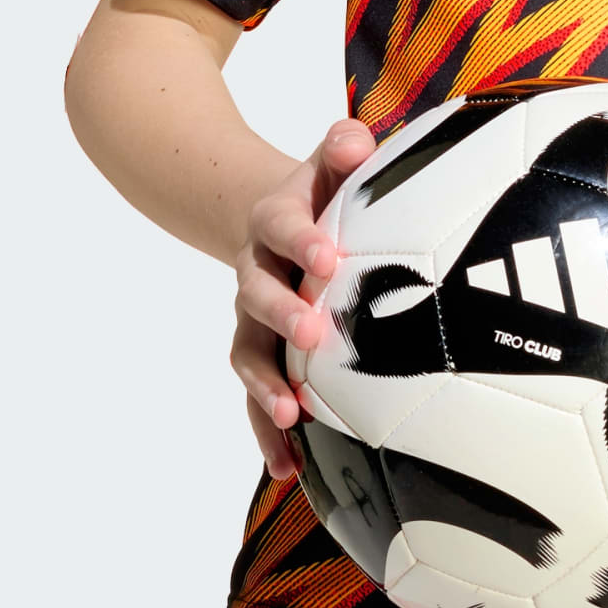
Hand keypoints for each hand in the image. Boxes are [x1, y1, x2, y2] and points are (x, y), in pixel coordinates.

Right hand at [231, 116, 374, 477]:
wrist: (269, 217)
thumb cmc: (320, 190)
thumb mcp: (329, 159)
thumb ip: (342, 146)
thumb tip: (357, 139)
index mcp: (276, 220)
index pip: (286, 227)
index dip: (304, 241)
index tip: (330, 258)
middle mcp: (257, 271)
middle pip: (259, 295)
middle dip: (285, 315)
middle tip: (315, 335)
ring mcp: (252, 319)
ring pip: (250, 354)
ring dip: (266, 386)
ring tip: (290, 415)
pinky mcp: (259, 354)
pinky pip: (257, 396)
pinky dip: (266, 432)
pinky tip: (288, 468)